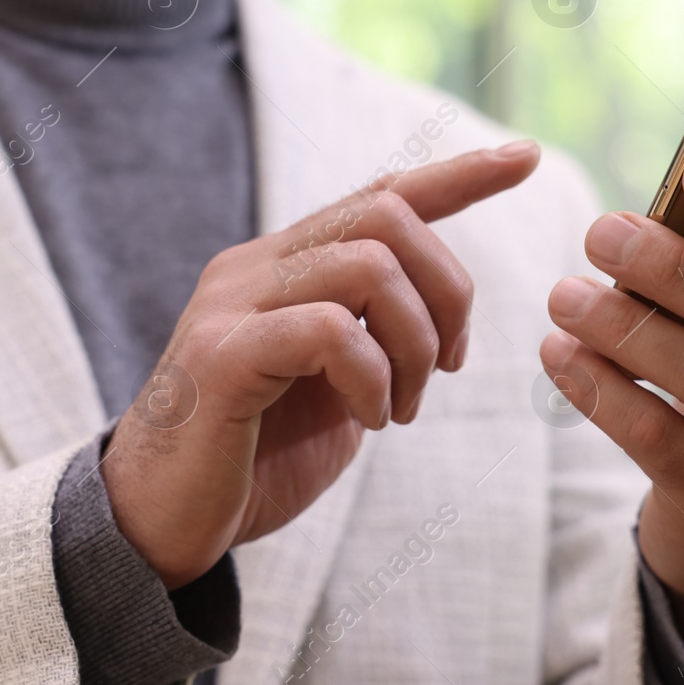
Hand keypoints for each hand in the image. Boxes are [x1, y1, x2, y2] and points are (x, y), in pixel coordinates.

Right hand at [103, 143, 540, 588]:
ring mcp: (232, 305)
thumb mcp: (333, 386)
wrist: (158, 527)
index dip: (458, 175)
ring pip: (370, 265)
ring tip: (401, 407)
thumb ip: (371, 336)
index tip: (525, 157)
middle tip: (445, 370)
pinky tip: (368, 418)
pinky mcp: (222, 355)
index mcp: (285, 267)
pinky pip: (330, 330)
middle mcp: (255, 266)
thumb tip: (437, 313)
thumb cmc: (252, 460)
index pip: (379, 194)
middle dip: (448, 291)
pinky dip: (374, 377)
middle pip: (388, 217)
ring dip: (415, 344)